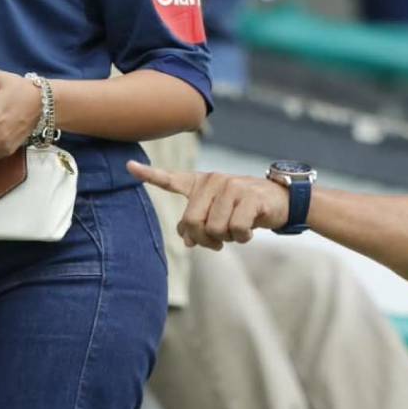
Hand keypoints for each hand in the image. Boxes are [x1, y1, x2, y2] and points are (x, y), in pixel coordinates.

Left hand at [126, 161, 289, 249]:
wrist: (279, 201)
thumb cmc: (242, 208)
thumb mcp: (216, 214)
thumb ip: (197, 224)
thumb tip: (187, 241)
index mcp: (199, 184)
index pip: (169, 179)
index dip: (148, 175)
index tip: (129, 166)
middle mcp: (212, 180)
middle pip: (192, 222)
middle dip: (204, 239)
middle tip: (217, 242)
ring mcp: (231, 186)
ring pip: (215, 229)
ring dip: (226, 239)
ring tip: (236, 231)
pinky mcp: (249, 196)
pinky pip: (236, 229)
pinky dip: (242, 237)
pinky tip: (249, 229)